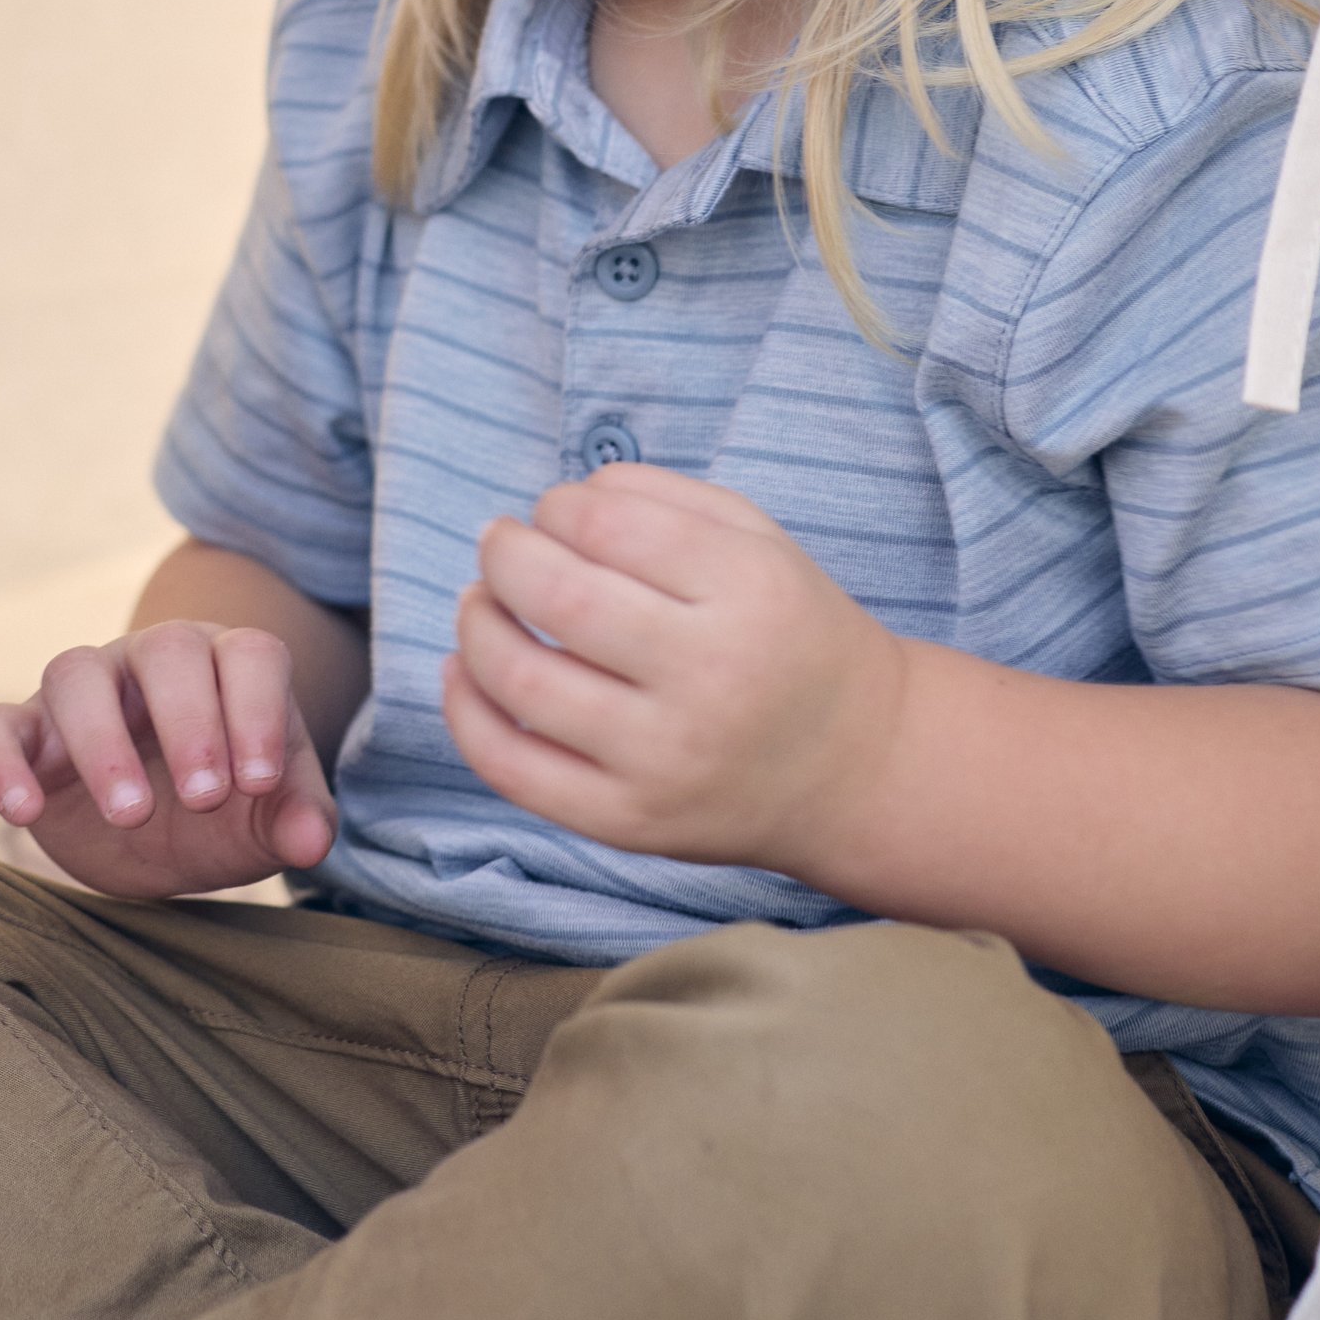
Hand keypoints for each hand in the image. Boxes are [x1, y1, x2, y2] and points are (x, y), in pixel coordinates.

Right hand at [0, 621, 338, 897]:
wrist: (158, 832)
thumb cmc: (224, 807)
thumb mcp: (264, 821)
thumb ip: (293, 820)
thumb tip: (314, 841)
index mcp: (225, 665)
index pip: (248, 654)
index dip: (256, 709)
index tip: (258, 783)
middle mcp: (152, 661)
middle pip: (166, 650)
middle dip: (188, 722)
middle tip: (203, 799)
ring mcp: (85, 689)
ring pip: (76, 672)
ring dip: (102, 740)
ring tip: (130, 813)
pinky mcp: (26, 733)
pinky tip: (23, 810)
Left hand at [442, 465, 906, 885]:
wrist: (856, 769)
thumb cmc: (789, 636)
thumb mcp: (759, 540)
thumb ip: (662, 496)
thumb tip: (561, 500)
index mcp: (748, 592)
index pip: (608, 525)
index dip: (557, 506)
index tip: (555, 511)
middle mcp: (709, 678)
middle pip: (558, 597)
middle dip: (503, 554)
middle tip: (499, 544)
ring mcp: (665, 761)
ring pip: (523, 680)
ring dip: (476, 623)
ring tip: (480, 601)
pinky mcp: (631, 823)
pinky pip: (516, 770)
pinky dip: (466, 712)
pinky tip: (463, 670)